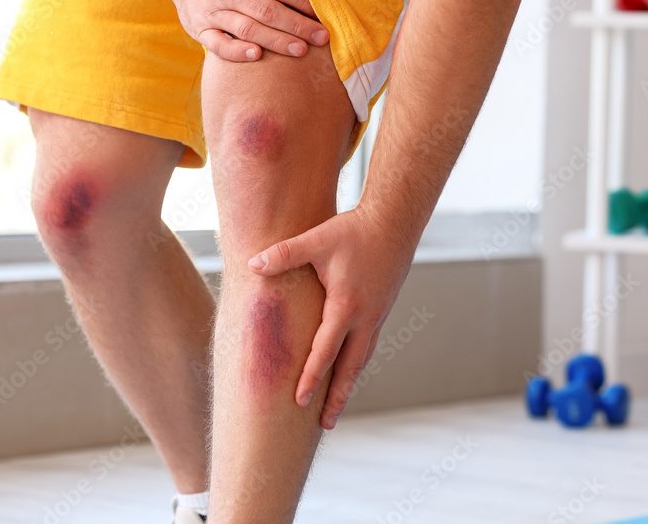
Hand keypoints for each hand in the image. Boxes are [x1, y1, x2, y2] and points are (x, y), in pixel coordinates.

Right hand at [169, 0, 329, 61]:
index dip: (304, 1)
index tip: (323, 12)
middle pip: (267, 12)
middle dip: (297, 26)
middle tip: (322, 37)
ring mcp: (210, 11)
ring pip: (248, 30)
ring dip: (277, 42)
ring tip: (302, 50)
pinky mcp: (199, 29)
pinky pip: (219, 45)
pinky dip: (237, 52)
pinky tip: (258, 55)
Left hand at [246, 206, 414, 429]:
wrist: (395, 221)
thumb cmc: (353, 230)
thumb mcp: (316, 240)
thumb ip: (283, 254)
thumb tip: (251, 264)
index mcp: (347, 306)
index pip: (326, 351)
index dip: (312, 377)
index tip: (300, 401)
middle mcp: (365, 317)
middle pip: (350, 368)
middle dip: (337, 397)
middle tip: (325, 425)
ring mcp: (377, 316)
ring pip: (362, 359)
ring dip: (349, 384)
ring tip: (337, 406)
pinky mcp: (382, 309)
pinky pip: (368, 345)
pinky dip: (357, 364)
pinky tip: (349, 371)